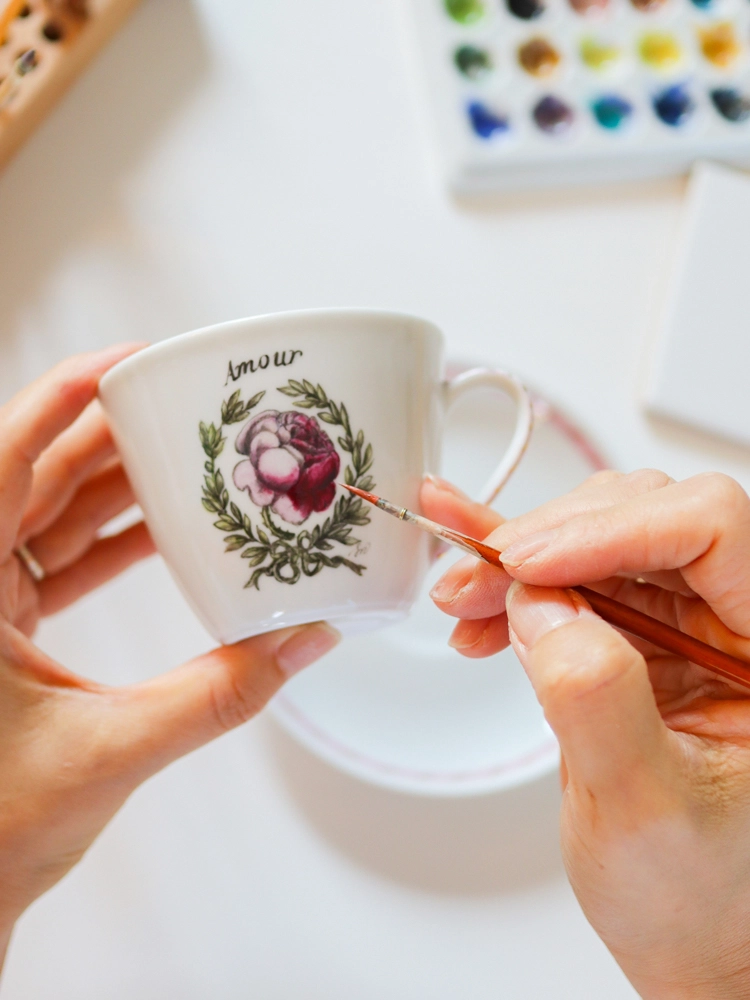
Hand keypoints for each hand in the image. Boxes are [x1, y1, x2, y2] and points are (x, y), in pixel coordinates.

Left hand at [0, 347, 338, 960]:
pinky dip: (113, 539)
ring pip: (50, 512)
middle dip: (110, 435)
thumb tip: (303, 642)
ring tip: (185, 459)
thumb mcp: (113, 749)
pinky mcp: (7, 624)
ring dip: (117, 486)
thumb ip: (220, 695)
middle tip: (180, 409)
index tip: (124, 362)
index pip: (3, 459)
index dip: (61, 397)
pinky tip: (167, 532)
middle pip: (38, 475)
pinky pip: (60, 556)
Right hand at [424, 470, 749, 999]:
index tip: (528, 567)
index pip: (712, 528)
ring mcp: (688, 623)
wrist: (685, 930)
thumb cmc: (696, 895)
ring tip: (462, 598)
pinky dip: (511, 577)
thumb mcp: (644, 812)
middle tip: (477, 581)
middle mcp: (739, 620)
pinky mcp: (639, 634)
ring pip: (599, 536)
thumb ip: (597, 702)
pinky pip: (572, 577)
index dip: (615, 529)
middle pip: (647, 515)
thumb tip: (544, 608)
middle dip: (549, 542)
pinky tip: (467, 579)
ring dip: (518, 560)